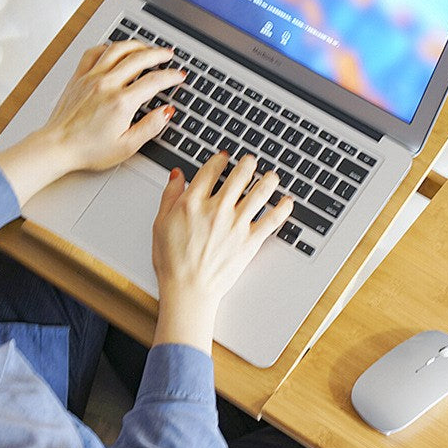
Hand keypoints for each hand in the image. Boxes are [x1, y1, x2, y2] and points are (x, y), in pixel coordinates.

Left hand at [0, 40, 184, 206]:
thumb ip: (150, 127)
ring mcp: (91, 78)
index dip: (171, 77)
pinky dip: (107, 47)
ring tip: (146, 48)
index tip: (179, 76)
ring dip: (135, 45)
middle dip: (158, 54)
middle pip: (138, 58)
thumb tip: (166, 112)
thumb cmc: (89, 150)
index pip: (154, 81)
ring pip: (117, 50)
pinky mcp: (79, 78)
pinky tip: (114, 50)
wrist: (58, 147)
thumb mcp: (127, 146)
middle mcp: (107, 85)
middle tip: (168, 55)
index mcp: (121, 102)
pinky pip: (94, 53)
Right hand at [151, 152, 293, 351]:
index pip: (211, 171)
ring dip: (268, 180)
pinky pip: (272, 220)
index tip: (224, 158)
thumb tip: (178, 175)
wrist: (188, 290)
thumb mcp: (160, 224)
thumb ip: (170, 196)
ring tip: (272, 176)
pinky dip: (283, 209)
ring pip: (260, 192)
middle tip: (251, 161)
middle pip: (239, 176)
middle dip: (247, 164)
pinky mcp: (250, 241)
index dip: (219, 160)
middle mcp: (217, 209)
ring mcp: (236, 225)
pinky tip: (288, 202)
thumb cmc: (172, 262)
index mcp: (192, 203)